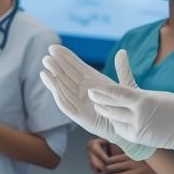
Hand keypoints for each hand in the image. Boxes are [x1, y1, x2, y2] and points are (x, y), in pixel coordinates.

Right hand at [39, 47, 153, 160]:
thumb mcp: (126, 86)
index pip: (76, 66)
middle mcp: (83, 89)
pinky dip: (56, 92)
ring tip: (45, 68)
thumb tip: (122, 51)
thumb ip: (123, 69)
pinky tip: (49, 81)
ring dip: (54, 78)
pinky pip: (65, 102)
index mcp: (92, 80)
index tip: (54, 47)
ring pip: (63, 87)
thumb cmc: (126, 107)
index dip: (65, 57)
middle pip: (66, 75)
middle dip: (56, 66)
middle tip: (47, 57)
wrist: (128, 126)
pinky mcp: (78, 114)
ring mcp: (79, 101)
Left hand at [87, 79, 173, 173]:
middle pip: (110, 107)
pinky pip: (119, 130)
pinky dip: (116, 123)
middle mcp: (137, 116)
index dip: (102, 92)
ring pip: (113, 119)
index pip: (116, 94)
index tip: (92, 90)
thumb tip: (120, 62)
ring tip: (100, 105)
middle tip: (91, 95)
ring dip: (105, 112)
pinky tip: (114, 118)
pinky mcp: (136, 139)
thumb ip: (133, 86)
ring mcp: (136, 129)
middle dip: (99, 101)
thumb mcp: (155, 93)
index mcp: (143, 101)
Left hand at [106, 156, 162, 173]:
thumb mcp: (142, 152)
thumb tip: (121, 151)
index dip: (108, 161)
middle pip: (114, 167)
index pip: (115, 159)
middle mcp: (133, 164)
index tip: (105, 162)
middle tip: (105, 170)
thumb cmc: (154, 159)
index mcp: (133, 156)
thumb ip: (132, 152)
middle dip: (108, 169)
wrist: (167, 169)